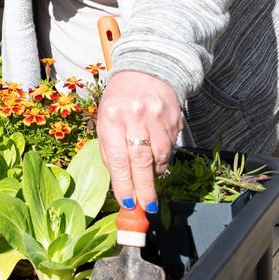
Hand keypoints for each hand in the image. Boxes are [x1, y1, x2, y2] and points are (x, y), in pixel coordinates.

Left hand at [95, 71, 182, 212]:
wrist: (144, 71)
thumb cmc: (118, 102)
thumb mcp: (104, 121)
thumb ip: (110, 151)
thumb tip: (120, 184)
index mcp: (112, 118)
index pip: (119, 160)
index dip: (124, 185)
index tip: (129, 203)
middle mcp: (134, 116)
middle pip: (142, 162)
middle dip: (145, 190)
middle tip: (148, 208)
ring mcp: (157, 116)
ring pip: (160, 157)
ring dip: (155, 174)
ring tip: (150, 180)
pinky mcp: (174, 118)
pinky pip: (171, 147)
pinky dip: (163, 158)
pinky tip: (157, 158)